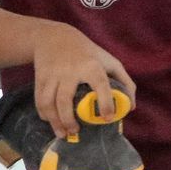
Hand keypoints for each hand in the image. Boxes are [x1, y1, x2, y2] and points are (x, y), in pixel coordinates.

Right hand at [31, 25, 135, 140]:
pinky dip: (44, 113)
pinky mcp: (40, 77)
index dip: (105, 102)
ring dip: (54, 121)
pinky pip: (39, 99)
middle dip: (68, 119)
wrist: (54, 36)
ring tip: (63, 133)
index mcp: (91, 65)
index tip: (108, 118)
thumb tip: (131, 107)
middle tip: (76, 131)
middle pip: (65, 99)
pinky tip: (50, 120)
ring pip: (48, 102)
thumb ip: (124, 81)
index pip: (100, 84)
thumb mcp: (108, 60)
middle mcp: (70, 70)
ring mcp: (53, 74)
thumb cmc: (87, 52)